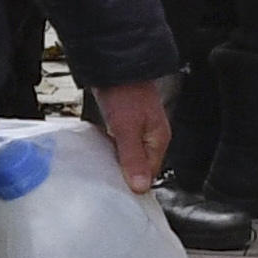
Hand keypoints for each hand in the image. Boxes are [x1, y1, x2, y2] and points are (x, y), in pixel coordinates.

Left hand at [96, 76, 168, 192]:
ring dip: (116, 163)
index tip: (118, 195)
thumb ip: (133, 158)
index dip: (135, 184)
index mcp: (158, 139)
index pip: (150, 174)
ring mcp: (138, 127)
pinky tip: (99, 153)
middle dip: (124, 175)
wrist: (114, 63)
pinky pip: (120, 144)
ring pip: (129, 155)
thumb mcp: (126, 129)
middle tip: (106, 186)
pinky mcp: (125, 121)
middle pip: (140, 165)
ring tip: (100, 172)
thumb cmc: (124, 91)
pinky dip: (110, 150)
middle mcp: (151, 135)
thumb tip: (140, 187)